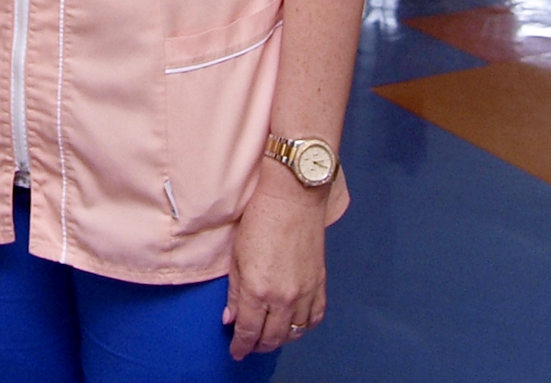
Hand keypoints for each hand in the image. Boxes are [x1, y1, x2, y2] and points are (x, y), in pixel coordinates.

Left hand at [222, 172, 328, 359]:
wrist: (293, 198)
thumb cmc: (260, 220)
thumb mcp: (237, 257)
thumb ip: (235, 292)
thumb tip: (231, 318)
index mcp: (258, 290)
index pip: (248, 331)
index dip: (241, 346)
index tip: (236, 351)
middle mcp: (283, 297)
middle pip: (272, 337)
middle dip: (258, 346)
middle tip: (249, 345)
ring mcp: (305, 292)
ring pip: (294, 332)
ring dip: (280, 338)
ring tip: (270, 336)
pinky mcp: (319, 283)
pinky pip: (315, 317)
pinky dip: (304, 326)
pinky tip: (295, 323)